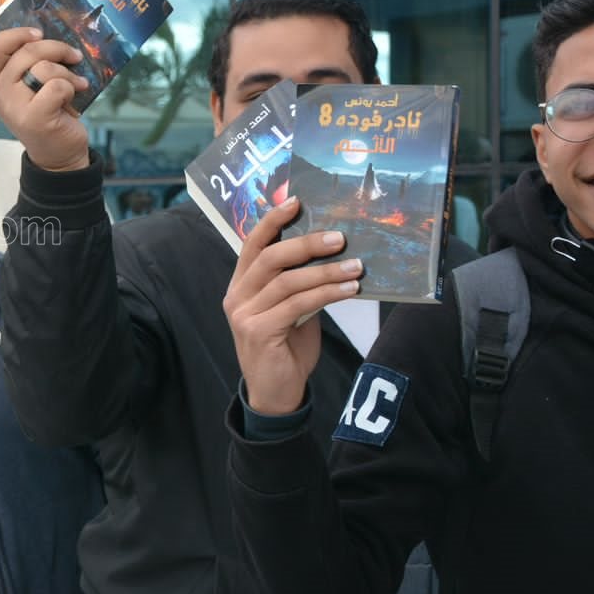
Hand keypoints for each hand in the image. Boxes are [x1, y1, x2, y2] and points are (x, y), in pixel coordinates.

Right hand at [0, 27, 91, 172]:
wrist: (58, 154)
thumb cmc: (49, 114)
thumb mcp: (33, 86)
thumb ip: (31, 64)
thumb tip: (50, 36)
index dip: (18, 34)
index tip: (39, 34)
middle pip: (26, 52)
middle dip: (57, 49)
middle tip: (74, 56)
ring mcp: (13, 106)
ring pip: (43, 68)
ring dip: (68, 73)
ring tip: (76, 84)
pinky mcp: (33, 118)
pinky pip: (56, 86)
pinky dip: (70, 88)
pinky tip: (72, 98)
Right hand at [222, 198, 362, 414]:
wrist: (275, 393)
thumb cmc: (285, 347)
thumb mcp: (291, 308)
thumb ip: (298, 283)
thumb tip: (333, 253)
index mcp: (241, 284)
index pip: (252, 243)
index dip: (272, 220)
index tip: (297, 201)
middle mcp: (237, 296)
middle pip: (269, 258)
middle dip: (306, 243)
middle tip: (340, 237)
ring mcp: (244, 315)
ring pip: (286, 281)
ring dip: (325, 271)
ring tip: (356, 266)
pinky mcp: (258, 332)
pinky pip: (296, 305)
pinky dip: (326, 294)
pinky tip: (349, 289)